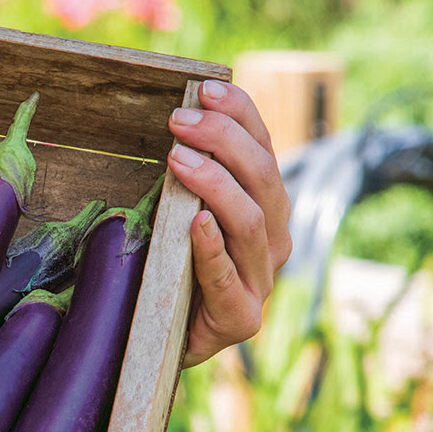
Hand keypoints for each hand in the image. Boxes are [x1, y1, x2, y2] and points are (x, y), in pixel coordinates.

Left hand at [166, 80, 291, 367]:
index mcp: (266, 209)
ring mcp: (261, 281)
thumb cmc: (166, 269)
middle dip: (224, 140)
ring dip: (215, 184)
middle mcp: (274, 242)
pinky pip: (228, 278)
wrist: (158, 342)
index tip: (207, 89)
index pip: (264, 151)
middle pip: (263, 179)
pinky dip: (212, 248)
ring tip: (179, 158)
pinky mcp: (240, 318)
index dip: (242, 116)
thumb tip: (174, 115)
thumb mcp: (177, 214)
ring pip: (251, 221)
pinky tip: (197, 223)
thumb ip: (186, 177)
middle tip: (180, 120)